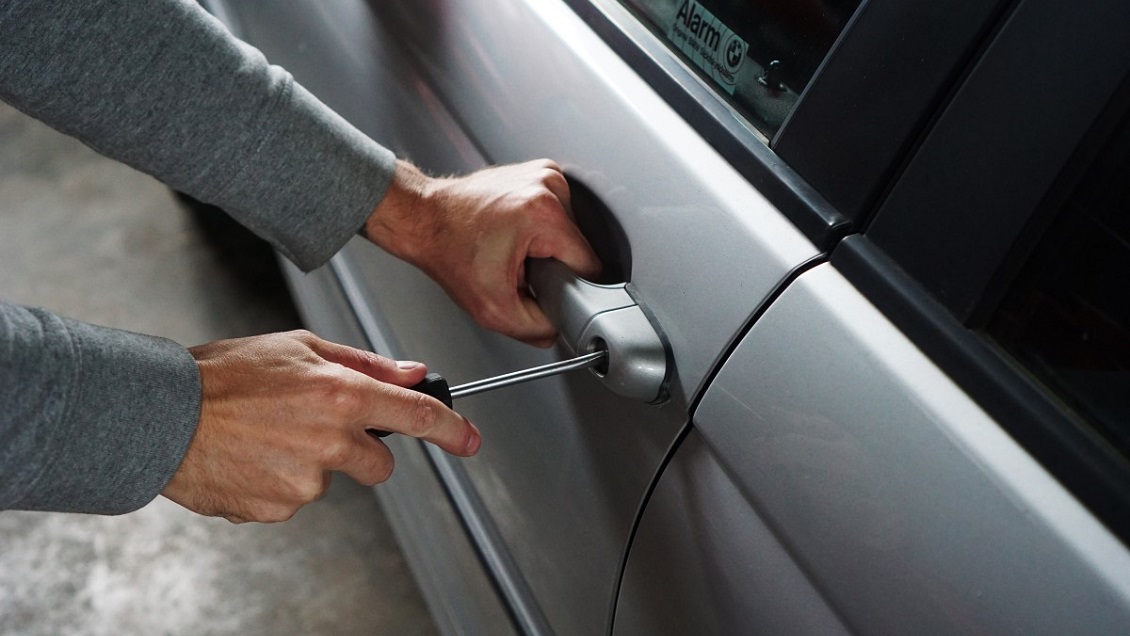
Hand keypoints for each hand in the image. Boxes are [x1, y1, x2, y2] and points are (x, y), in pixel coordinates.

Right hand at [161, 330, 479, 522]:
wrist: (160, 416)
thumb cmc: (223, 375)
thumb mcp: (299, 347)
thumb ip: (364, 363)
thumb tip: (412, 373)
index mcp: (340, 395)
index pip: (417, 417)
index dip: (452, 430)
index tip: (469, 440)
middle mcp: (330, 440)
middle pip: (379, 464)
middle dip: (360, 450)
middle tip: (315, 426)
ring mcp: (305, 481)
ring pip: (330, 479)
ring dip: (309, 463)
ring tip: (266, 435)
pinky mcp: (278, 509)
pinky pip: (294, 499)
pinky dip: (278, 482)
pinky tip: (251, 457)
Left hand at [363, 159, 601, 346]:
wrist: (424, 219)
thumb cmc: (449, 251)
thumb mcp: (493, 309)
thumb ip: (537, 329)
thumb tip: (560, 328)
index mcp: (544, 214)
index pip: (589, 265)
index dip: (569, 286)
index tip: (542, 286)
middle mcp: (548, 185)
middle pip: (578, 247)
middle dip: (554, 265)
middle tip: (519, 268)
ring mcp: (544, 174)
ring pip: (570, 231)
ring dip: (548, 246)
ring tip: (514, 248)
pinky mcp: (539, 172)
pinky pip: (558, 213)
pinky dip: (541, 228)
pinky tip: (516, 233)